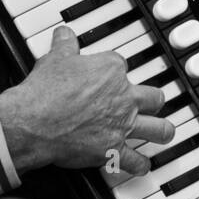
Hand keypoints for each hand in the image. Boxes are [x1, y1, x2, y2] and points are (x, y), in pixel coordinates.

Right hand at [0, 26, 172, 176]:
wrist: (35, 121)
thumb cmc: (45, 90)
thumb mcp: (54, 59)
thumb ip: (64, 45)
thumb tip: (64, 34)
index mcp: (111, 71)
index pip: (122, 66)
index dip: (115, 71)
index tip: (108, 76)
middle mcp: (123, 97)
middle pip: (153, 97)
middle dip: (153, 100)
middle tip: (150, 103)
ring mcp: (121, 124)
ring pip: (158, 129)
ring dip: (162, 131)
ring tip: (163, 133)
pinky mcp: (113, 149)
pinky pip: (136, 161)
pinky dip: (140, 165)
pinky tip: (141, 165)